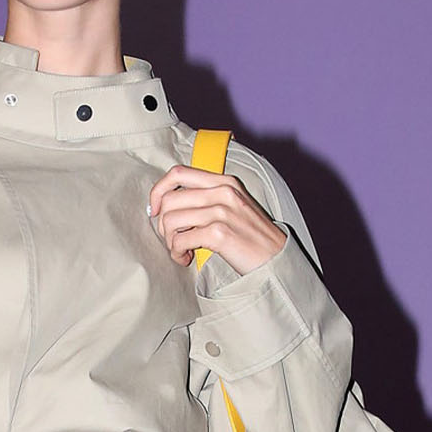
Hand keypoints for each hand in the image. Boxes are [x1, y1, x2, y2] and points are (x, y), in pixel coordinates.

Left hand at [147, 164, 287, 274]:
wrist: (276, 259)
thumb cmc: (252, 237)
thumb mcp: (235, 206)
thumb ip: (208, 199)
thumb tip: (170, 208)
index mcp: (225, 182)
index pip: (178, 172)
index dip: (158, 190)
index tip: (155, 210)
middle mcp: (223, 192)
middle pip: (169, 199)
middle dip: (163, 224)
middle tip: (173, 240)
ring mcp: (221, 211)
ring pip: (171, 219)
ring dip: (170, 241)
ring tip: (180, 251)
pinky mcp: (219, 233)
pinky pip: (181, 239)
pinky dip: (177, 252)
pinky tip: (186, 258)